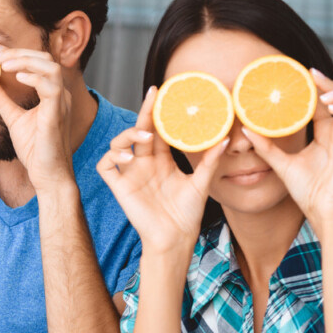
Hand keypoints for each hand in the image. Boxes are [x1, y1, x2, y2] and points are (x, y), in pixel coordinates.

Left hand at [0, 43, 74, 187]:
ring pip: (50, 67)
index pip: (35, 62)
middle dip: (16, 53)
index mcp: (50, 92)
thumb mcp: (11, 116)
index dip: (13, 52)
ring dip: (24, 61)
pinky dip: (35, 78)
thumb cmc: (35, 148)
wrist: (47, 174)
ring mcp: (60, 103)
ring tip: (2, 64)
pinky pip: (51, 87)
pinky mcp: (57, 114)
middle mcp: (59, 93)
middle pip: (43, 58)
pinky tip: (17, 78)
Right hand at [96, 87, 227, 254]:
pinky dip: (112, 157)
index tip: (163, 93)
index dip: (158, 112)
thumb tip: (226, 138)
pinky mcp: (119, 186)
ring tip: (143, 136)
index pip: (157, 130)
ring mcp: (130, 174)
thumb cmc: (187, 214)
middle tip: (152, 96)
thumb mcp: (201, 183)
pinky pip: (106, 166)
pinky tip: (127, 158)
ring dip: (128, 134)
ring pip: (118, 144)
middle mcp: (144, 163)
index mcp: (162, 160)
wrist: (175, 238)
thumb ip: (210, 161)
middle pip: (139, 131)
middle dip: (144, 113)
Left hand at [242, 70, 332, 228]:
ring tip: (323, 93)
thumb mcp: (281, 163)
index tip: (300, 74)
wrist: (321, 211)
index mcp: (326, 132)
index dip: (317, 86)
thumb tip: (245, 129)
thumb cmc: (306, 191)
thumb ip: (266, 146)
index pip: (325, 100)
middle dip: (332, 82)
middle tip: (311, 77)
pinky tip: (331, 106)